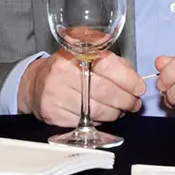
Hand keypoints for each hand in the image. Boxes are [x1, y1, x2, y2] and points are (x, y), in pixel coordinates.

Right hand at [18, 49, 144, 124]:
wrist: (36, 83)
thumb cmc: (69, 67)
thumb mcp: (89, 54)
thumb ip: (113, 61)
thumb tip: (134, 78)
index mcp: (76, 52)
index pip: (108, 65)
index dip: (128, 79)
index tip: (139, 88)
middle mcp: (64, 72)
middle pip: (104, 91)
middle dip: (125, 100)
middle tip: (134, 103)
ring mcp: (56, 94)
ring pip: (95, 110)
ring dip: (114, 113)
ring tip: (121, 110)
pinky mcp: (52, 113)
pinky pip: (83, 122)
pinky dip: (98, 121)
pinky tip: (102, 116)